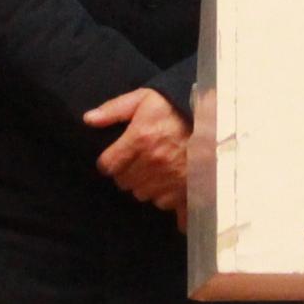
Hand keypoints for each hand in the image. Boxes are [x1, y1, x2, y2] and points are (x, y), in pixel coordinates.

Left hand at [84, 86, 190, 220]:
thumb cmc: (176, 107)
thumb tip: (88, 119)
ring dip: (145, 186)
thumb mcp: (144, 99)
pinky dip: (166, 198)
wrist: (216, 118)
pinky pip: (166, 205)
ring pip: (143, 194)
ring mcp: (170, 179)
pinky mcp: (186, 190)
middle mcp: (153, 163)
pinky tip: (170, 186)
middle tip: (139, 162)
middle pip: (124, 182)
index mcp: (139, 140)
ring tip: (156, 171)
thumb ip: (114, 109)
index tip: (116, 157)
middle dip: (127, 174)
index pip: (108, 166)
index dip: (109, 161)